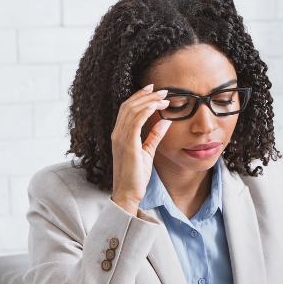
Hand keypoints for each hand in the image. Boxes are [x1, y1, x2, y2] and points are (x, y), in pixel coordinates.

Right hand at [110, 84, 171, 214]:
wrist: (128, 193)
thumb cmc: (136, 176)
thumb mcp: (147, 152)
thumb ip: (154, 136)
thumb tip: (165, 121)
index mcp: (120, 134)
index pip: (127, 109)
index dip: (140, 96)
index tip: (154, 90)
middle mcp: (117, 134)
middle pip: (129, 105)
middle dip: (146, 95)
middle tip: (163, 89)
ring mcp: (120, 139)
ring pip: (132, 111)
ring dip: (149, 100)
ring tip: (164, 96)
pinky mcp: (127, 145)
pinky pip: (135, 122)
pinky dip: (145, 111)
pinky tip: (155, 106)